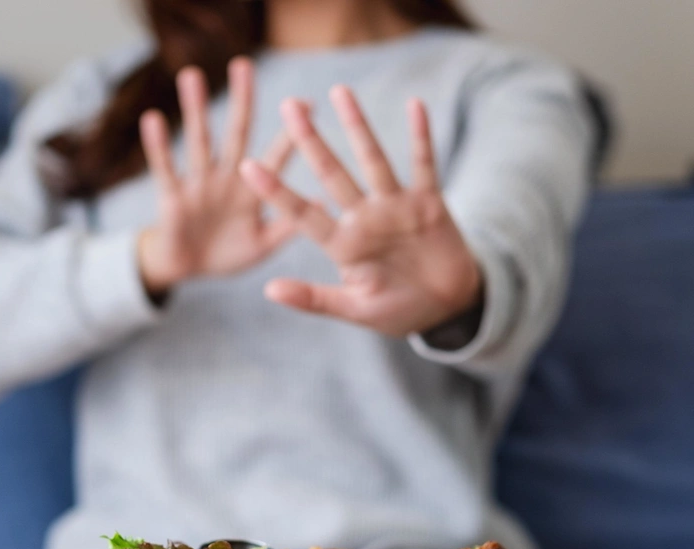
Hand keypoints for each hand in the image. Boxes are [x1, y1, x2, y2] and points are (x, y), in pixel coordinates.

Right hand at [137, 58, 294, 298]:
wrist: (190, 269)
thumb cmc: (229, 254)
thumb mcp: (263, 244)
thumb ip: (288, 227)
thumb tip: (323, 203)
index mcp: (252, 189)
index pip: (276, 156)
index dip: (292, 134)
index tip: (308, 102)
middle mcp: (227, 178)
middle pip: (236, 133)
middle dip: (241, 101)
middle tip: (244, 65)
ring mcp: (199, 184)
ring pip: (199, 141)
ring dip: (195, 110)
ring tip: (192, 76)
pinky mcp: (174, 197)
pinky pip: (165, 169)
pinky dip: (158, 146)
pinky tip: (153, 120)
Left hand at [239, 87, 482, 336]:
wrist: (447, 308)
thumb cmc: (397, 312)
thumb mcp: (355, 310)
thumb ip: (314, 299)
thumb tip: (268, 291)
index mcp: (342, 245)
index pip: (302, 214)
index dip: (277, 192)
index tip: (247, 167)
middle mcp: (364, 219)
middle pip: (332, 174)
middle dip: (310, 142)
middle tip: (288, 105)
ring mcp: (395, 207)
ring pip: (373, 159)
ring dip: (357, 127)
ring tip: (340, 91)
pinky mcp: (428, 203)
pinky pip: (423, 164)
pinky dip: (421, 136)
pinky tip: (415, 105)